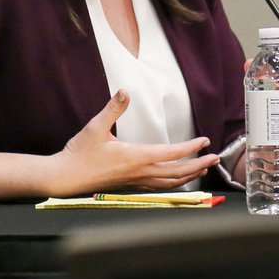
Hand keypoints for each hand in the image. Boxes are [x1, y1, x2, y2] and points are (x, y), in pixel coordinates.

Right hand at [50, 90, 219, 195]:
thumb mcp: (95, 127)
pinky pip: (158, 187)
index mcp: (136, 157)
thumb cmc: (78, 154)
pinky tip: (176, 180)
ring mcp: (135, 182)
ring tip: (202, 170)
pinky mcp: (130, 186)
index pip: (172, 153)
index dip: (191, 147)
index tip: (205, 141)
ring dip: (189, 176)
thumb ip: (112, 109)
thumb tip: (124, 91)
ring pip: (170, 183)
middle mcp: (140, 172)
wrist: (63, 179)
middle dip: (199, 165)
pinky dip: (173, 183)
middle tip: (216, 158)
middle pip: (177, 172)